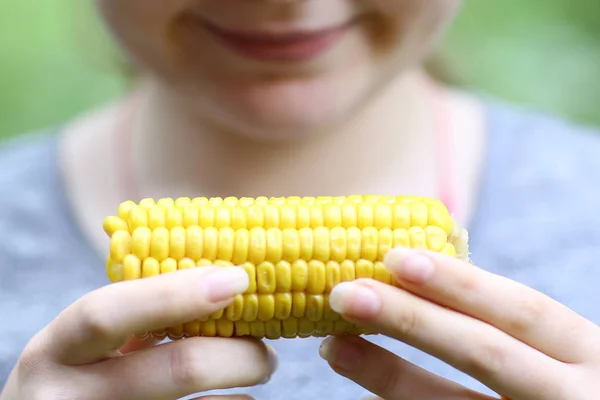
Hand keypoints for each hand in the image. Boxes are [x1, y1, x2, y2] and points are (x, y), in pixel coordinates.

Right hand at [0, 267, 276, 399]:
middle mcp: (65, 398)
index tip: (237, 279)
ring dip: (242, 388)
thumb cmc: (79, 378)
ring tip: (258, 372)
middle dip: (238, 354)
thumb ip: (134, 316)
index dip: (175, 293)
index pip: (107, 313)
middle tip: (267, 352)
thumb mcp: (87, 347)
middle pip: (175, 370)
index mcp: (54, 351)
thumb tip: (220, 279)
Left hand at [318, 248, 599, 398]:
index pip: (523, 310)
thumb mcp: (556, 355)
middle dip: (411, 319)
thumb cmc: (564, 387)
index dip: (459, 282)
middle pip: (484, 353)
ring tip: (334, 347)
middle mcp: (574, 397)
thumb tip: (409, 282)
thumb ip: (502, 327)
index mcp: (587, 353)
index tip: (395, 257)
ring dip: (388, 375)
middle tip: (345, 293)